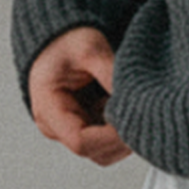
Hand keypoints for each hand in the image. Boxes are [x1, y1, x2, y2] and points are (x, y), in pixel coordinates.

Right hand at [27, 27, 130, 166]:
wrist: (60, 37)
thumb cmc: (65, 41)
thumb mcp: (89, 49)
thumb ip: (111, 74)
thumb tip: (135, 97)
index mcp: (48, 109)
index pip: (81, 142)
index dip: (111, 137)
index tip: (132, 118)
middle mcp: (56, 126)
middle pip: (96, 152)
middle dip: (121, 137)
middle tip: (139, 110)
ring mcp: (70, 129)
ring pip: (105, 151)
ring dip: (122, 134)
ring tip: (128, 103)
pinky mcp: (84, 126)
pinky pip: (108, 140)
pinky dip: (121, 127)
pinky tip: (123, 104)